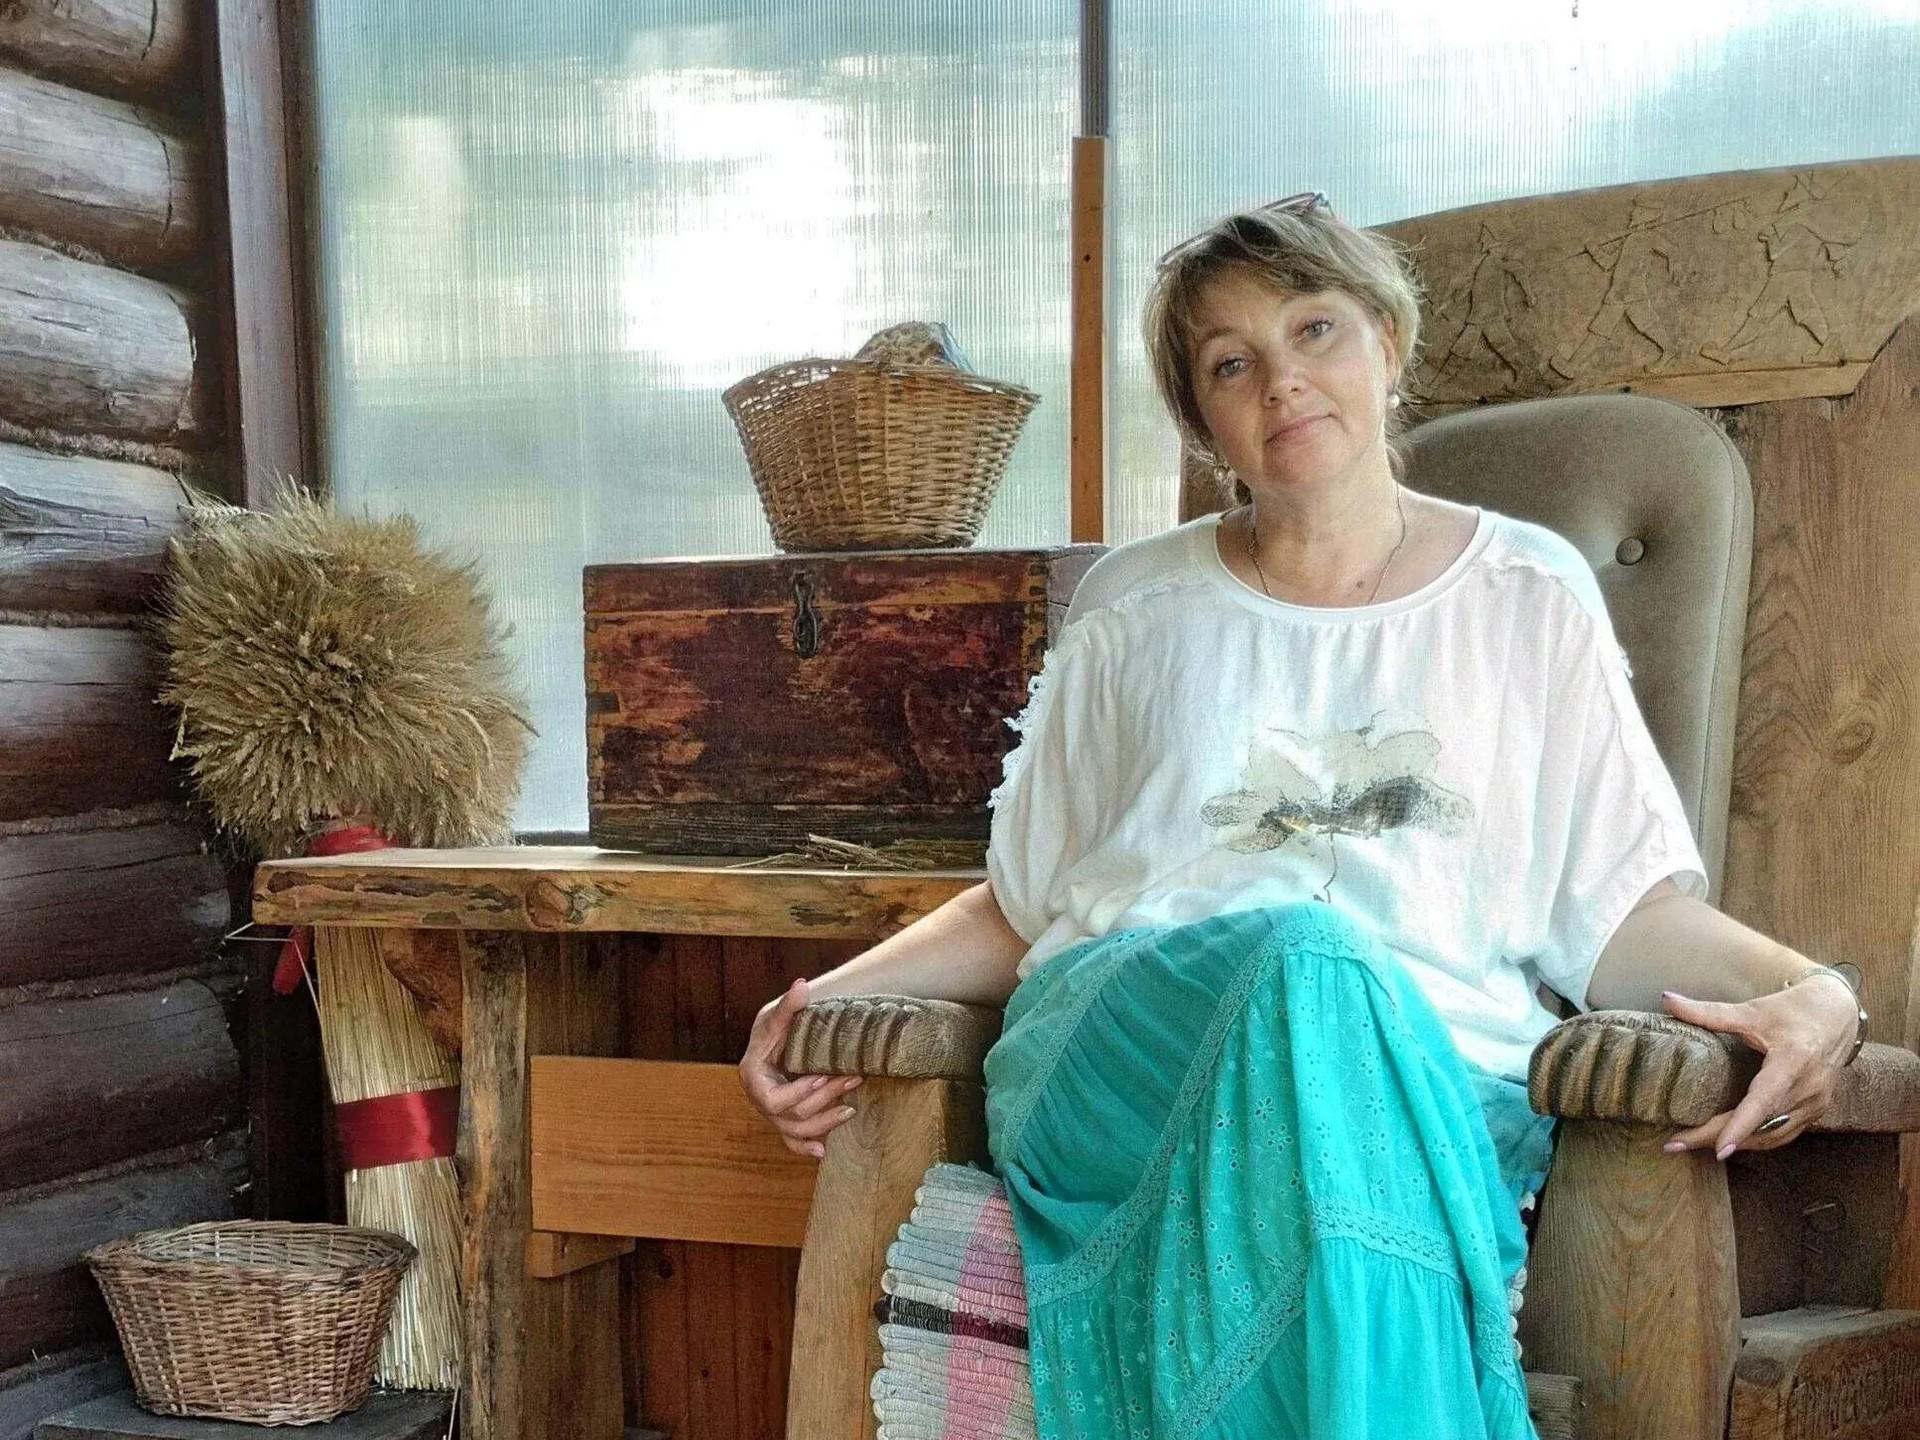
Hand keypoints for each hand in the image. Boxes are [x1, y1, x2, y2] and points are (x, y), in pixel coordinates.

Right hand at [737, 977, 861, 1159]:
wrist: (776, 1038)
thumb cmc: (774, 1026)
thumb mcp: (778, 1014)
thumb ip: (789, 1005)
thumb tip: (802, 986)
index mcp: (753, 1077)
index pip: (773, 1099)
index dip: (798, 1093)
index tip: (823, 1076)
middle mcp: (760, 1099)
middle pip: (791, 1115)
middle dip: (825, 1099)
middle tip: (852, 1078)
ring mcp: (772, 1113)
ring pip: (796, 1131)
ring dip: (826, 1123)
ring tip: (851, 1108)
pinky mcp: (785, 1119)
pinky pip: (792, 1141)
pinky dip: (806, 1148)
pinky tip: (824, 1151)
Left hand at [1659, 973, 1861, 1159]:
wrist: (1838, 1013)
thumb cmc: (1793, 1010)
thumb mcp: (1751, 1010)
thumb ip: (1709, 1011)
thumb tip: (1667, 999)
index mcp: (1794, 1062)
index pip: (1765, 1101)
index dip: (1741, 1126)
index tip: (1719, 1149)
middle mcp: (1809, 1089)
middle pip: (1761, 1124)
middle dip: (1718, 1137)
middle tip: (1676, 1144)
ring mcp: (1815, 1104)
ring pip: (1773, 1135)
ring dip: (1736, 1143)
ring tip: (1693, 1144)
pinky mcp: (1816, 1110)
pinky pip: (1783, 1133)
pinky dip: (1756, 1139)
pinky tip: (1728, 1140)